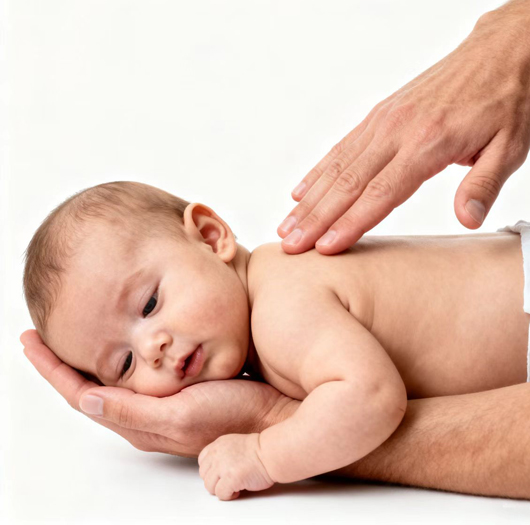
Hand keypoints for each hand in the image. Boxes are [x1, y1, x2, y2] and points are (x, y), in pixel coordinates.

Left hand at [20, 329, 295, 456]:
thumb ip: (133, 410)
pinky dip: (121, 355)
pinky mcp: (179, 387)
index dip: (52, 368)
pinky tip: (126, 340)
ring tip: (73, 336)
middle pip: (90, 387)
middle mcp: (144, 412)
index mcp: (138, 419)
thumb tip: (86, 398)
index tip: (29, 340)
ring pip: (113, 378)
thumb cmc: (234, 415)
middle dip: (62, 362)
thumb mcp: (180, 415)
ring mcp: (162, 401)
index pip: (80, 393)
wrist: (275, 415)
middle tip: (42, 335)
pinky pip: (137, 372)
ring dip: (89, 359)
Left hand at [198, 432, 274, 499]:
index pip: (203, 460)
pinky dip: (229, 496)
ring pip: (209, 486)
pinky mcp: (230, 478)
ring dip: (220, 489)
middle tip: (227, 481)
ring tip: (233, 486)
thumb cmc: (260, 450)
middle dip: (215, 481)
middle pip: (204, 475)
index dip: (210, 470)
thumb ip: (223, 452)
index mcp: (219, 444)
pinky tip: (238, 490)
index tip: (219, 474)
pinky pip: (220, 494)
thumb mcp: (235, 443)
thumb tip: (216, 468)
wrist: (271, 452)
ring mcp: (222, 466)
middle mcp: (218, 453)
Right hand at [278, 8, 529, 254]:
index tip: (325, 247)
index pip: (382, 192)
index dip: (352, 222)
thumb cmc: (509, 102)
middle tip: (289, 246)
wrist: (502, 49)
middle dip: (316, 217)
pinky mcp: (380, 114)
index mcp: (430, 143)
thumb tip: (467, 220)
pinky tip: (301, 189)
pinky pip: (342, 147)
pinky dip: (318, 171)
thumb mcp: (512, 146)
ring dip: (309, 198)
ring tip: (286, 225)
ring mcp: (384, 120)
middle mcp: (397, 130)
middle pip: (348, 181)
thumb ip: (485, 184)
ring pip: (337, 165)